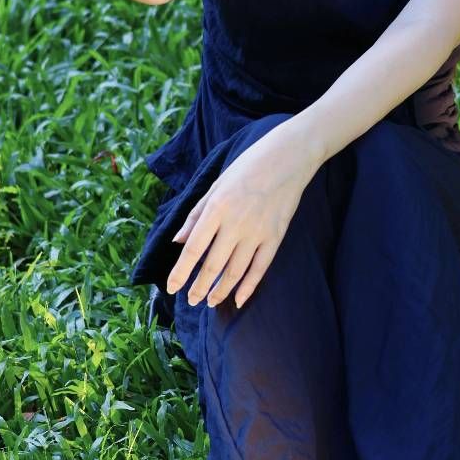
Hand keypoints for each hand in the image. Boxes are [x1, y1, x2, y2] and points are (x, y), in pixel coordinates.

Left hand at [165, 122, 323, 308]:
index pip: (193, 249)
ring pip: (235, 272)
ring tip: (210, 301)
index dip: (181, 272)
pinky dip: (249, 287)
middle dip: (199, 288)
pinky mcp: (276, 236)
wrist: (288, 158)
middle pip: (213, 266)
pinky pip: (260, 268)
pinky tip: (239, 299)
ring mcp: (257, 232)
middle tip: (191, 300)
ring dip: (221, 291)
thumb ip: (196, 215)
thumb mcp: (216, 184)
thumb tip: (178, 242)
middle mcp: (235, 224)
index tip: (171, 288)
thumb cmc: (248, 167)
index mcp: (216, 208)